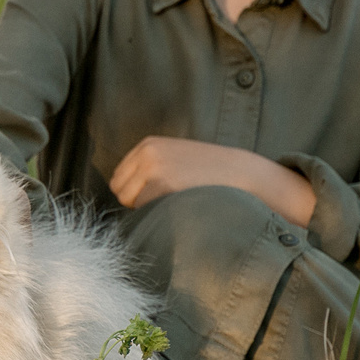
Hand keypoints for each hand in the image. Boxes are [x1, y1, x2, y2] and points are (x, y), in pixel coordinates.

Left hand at [108, 136, 317, 223]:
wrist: (240, 174)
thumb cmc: (209, 172)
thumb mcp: (175, 158)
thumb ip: (149, 169)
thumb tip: (123, 196)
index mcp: (147, 145)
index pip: (119, 178)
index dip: (134, 193)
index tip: (155, 197)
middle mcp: (146, 153)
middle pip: (120, 191)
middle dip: (136, 202)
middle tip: (165, 202)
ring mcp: (153, 168)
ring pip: (130, 203)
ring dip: (147, 210)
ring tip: (174, 202)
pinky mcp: (162, 185)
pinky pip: (145, 210)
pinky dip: (158, 214)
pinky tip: (180, 206)